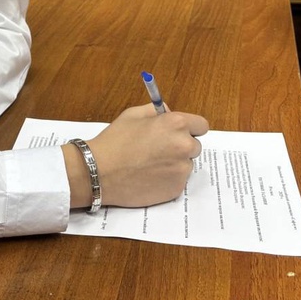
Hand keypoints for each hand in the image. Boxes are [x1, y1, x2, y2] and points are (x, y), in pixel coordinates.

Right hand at [64, 104, 207, 208]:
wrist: (99, 172)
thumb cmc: (114, 141)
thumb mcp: (133, 115)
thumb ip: (156, 111)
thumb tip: (169, 113)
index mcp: (176, 124)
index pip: (201, 125)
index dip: (190, 128)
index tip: (180, 132)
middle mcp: (184, 146)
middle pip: (195, 146)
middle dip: (181, 146)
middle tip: (159, 150)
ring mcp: (181, 170)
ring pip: (186, 164)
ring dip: (174, 164)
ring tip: (150, 165)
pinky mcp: (176, 188)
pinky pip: (177, 180)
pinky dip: (167, 179)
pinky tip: (148, 177)